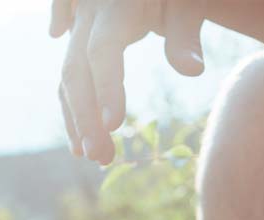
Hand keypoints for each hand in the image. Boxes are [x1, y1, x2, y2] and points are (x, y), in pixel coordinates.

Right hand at [52, 0, 205, 164]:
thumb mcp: (186, 2)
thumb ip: (185, 33)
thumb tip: (194, 69)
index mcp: (115, 3)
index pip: (103, 51)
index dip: (106, 87)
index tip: (113, 126)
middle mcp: (88, 10)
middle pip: (78, 70)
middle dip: (87, 117)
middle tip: (102, 159)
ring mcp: (77, 19)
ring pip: (69, 74)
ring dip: (79, 118)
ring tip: (95, 157)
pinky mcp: (77, 28)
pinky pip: (70, 69)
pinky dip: (73, 103)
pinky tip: (78, 137)